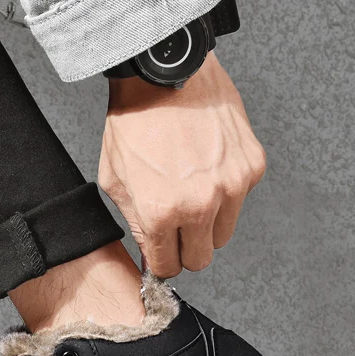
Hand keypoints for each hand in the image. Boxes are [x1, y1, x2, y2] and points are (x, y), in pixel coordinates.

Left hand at [98, 52, 265, 277]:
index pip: (169, 267)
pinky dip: (225, 193)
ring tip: (190, 195)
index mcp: (161, 213)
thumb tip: (151, 252)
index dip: (163, 263)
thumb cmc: (134, 124)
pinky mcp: (251, 166)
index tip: (162, 256)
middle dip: (185, 249)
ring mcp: (231, 185)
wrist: (163, 76)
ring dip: (207, 225)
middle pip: (201, 259)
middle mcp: (200, 204)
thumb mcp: (115, 183)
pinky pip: (240, 200)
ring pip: (223, 234)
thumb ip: (135, 225)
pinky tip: (205, 170)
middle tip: (176, 231)